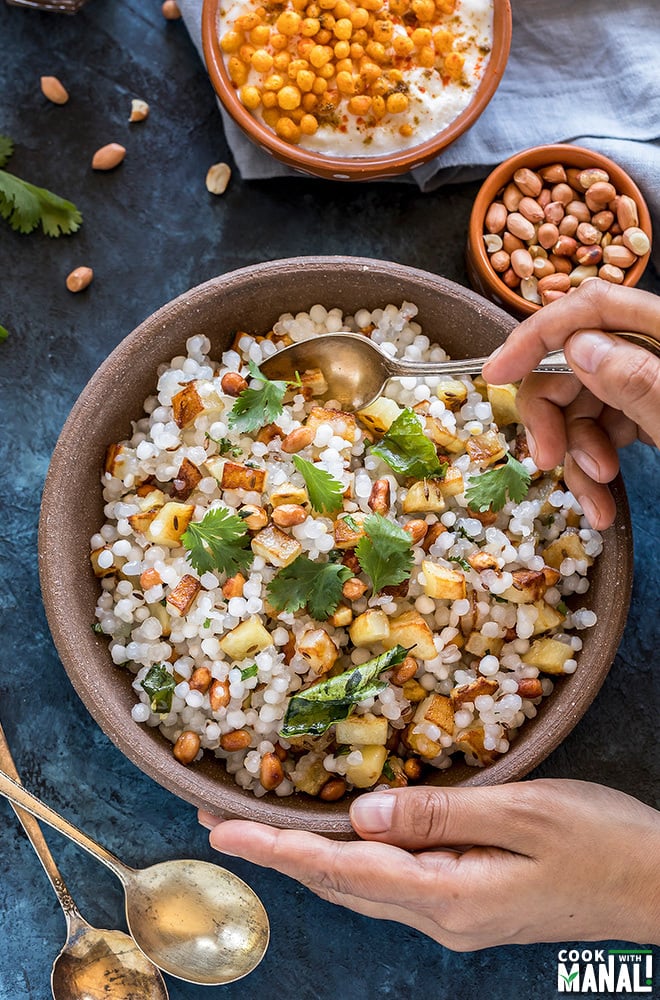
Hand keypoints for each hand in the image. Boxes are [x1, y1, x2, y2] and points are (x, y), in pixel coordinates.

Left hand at [199, 779, 659, 949]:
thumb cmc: (605, 844)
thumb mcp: (527, 813)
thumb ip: (441, 813)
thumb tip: (363, 812)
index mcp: (450, 895)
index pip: (344, 870)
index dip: (279, 848)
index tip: (226, 832)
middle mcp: (442, 915)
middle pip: (342, 885)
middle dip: (278, 856)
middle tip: (223, 828)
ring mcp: (457, 917)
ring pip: (363, 888)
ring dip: (309, 860)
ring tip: (263, 833)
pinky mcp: (471, 906)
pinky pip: (392, 884)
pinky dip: (352, 862)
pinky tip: (340, 845)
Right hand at [482, 280, 659, 528]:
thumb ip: (638, 380)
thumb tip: (578, 346)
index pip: (589, 307)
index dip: (536, 335)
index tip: (494, 374)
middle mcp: (650, 350)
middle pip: (573, 361)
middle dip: (551, 416)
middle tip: (547, 461)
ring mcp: (648, 384)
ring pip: (583, 406)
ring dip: (575, 456)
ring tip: (595, 500)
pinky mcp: (649, 415)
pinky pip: (604, 431)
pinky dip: (593, 468)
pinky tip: (602, 503)